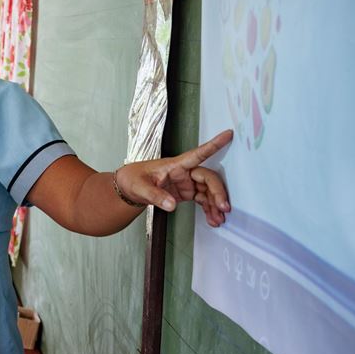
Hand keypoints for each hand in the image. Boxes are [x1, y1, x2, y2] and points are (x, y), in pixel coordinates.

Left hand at [116, 130, 232, 226]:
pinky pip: (202, 200)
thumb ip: (155, 196)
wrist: (127, 188)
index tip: (228, 134)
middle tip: (223, 208)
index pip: (197, 154)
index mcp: (174, 165)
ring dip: (215, 205)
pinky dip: (209, 209)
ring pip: (208, 191)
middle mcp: (184, 172)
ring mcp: (186, 182)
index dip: (213, 145)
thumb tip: (171, 205)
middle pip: (208, 179)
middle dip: (218, 193)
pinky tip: (212, 219)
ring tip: (219, 219)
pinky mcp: (185, 192)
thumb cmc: (132, 179)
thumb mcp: (140, 187)